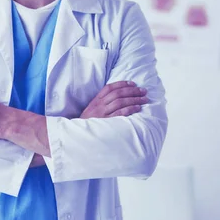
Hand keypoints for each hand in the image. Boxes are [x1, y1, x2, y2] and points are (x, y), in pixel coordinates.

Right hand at [28, 81, 148, 167]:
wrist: (75, 136)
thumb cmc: (86, 125)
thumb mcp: (91, 111)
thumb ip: (101, 104)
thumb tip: (116, 99)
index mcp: (95, 101)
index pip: (109, 88)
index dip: (122, 84)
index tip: (132, 84)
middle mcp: (98, 105)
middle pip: (117, 93)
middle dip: (132, 91)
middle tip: (144, 91)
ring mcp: (102, 114)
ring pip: (120, 102)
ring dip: (134, 99)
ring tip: (144, 99)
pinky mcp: (105, 123)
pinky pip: (119, 113)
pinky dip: (129, 109)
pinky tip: (137, 108)